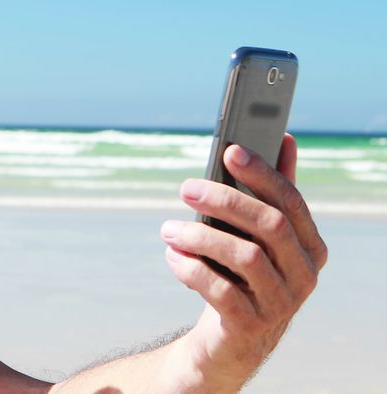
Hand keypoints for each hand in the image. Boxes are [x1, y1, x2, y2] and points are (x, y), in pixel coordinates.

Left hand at [160, 134, 327, 389]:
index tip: (229, 150)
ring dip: (200, 236)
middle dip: (225, 200)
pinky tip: (172, 257)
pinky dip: (191, 269)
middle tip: (185, 187)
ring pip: (246, 257)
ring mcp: (281, 304)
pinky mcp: (251, 327)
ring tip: (168, 229)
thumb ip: (271, 193)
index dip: (262, 173)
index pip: (291, 201)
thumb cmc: (244, 276)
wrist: (231, 340)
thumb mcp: (258, 236)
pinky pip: (221, 291)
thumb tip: (284, 138)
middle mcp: (305, 276)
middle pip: (271, 226)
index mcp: (311, 247)